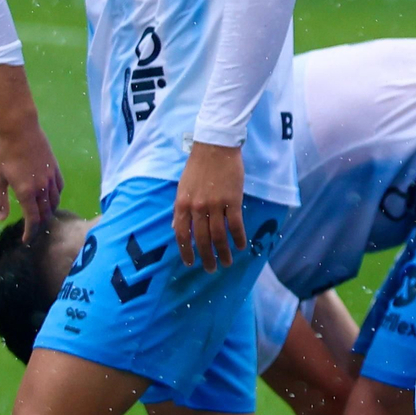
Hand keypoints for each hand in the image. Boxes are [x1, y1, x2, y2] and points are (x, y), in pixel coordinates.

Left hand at [0, 120, 63, 240]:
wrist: (21, 129)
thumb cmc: (5, 152)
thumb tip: (1, 218)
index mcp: (26, 192)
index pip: (32, 220)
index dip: (30, 233)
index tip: (26, 240)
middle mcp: (41, 188)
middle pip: (45, 214)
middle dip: (39, 225)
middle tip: (32, 230)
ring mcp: (50, 178)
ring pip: (55, 202)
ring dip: (48, 212)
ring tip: (42, 216)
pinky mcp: (55, 169)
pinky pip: (59, 188)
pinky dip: (55, 197)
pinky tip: (49, 198)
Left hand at [173, 142, 245, 272]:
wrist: (215, 146)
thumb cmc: (198, 165)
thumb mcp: (182, 186)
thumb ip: (180, 207)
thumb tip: (175, 227)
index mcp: (182, 203)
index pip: (181, 234)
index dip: (185, 251)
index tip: (190, 263)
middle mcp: (196, 207)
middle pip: (201, 239)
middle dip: (206, 257)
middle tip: (211, 269)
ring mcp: (214, 204)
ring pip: (218, 236)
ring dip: (223, 253)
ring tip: (226, 263)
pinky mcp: (232, 200)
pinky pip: (235, 225)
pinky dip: (238, 238)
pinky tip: (240, 246)